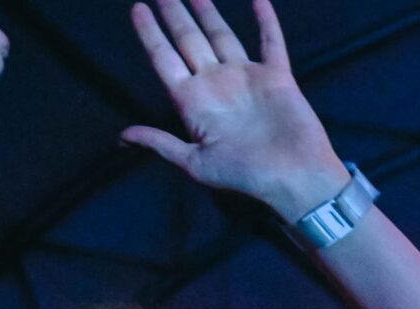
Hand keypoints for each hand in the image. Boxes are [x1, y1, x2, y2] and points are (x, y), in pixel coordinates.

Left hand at [124, 0, 346, 218]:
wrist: (297, 180)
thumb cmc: (248, 176)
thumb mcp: (197, 164)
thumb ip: (161, 144)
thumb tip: (122, 136)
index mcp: (194, 101)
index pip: (164, 58)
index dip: (150, 34)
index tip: (138, 8)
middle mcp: (216, 84)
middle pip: (189, 40)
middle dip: (175, 14)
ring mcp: (246, 78)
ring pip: (222, 36)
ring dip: (208, 12)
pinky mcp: (277, 78)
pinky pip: (270, 43)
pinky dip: (266, 21)